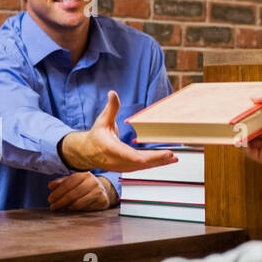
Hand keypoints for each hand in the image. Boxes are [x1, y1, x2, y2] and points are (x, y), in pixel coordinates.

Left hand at [48, 172, 113, 211]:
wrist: (104, 190)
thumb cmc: (85, 185)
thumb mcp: (73, 181)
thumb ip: (61, 183)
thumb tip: (50, 186)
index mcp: (84, 175)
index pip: (68, 184)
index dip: (57, 192)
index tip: (50, 199)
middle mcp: (92, 182)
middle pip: (72, 195)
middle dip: (60, 202)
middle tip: (53, 207)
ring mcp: (99, 192)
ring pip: (79, 203)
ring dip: (68, 207)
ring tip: (61, 208)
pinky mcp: (102, 202)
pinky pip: (86, 209)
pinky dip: (77, 210)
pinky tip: (72, 209)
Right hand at [59, 91, 177, 172]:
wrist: (88, 152)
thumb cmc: (96, 136)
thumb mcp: (102, 120)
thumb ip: (111, 108)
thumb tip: (113, 93)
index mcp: (110, 148)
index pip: (126, 155)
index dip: (138, 157)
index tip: (146, 158)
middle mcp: (117, 160)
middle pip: (139, 162)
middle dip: (155, 159)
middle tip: (170, 154)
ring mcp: (123, 166)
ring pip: (143, 166)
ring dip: (159, 162)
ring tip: (173, 158)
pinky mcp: (128, 168)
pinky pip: (143, 167)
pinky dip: (155, 164)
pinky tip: (167, 161)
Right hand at [239, 88, 261, 168]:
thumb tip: (253, 96)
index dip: (254, 115)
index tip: (244, 111)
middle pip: (255, 130)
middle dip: (246, 126)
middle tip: (237, 120)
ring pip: (251, 141)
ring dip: (242, 135)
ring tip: (236, 129)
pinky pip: (250, 152)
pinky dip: (243, 146)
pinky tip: (239, 139)